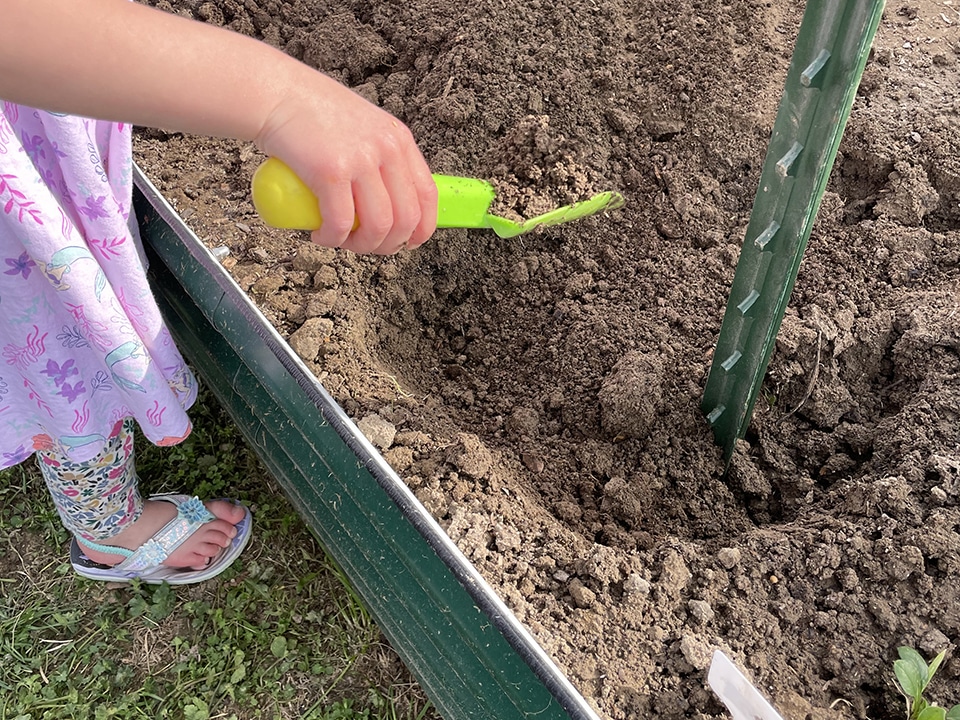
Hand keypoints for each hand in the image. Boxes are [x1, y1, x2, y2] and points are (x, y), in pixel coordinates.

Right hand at [255, 68, 437, 253]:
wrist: (275, 93)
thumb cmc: (311, 113)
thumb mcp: (363, 128)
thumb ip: (378, 158)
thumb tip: (386, 201)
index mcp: (398, 139)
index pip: (428, 195)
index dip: (421, 229)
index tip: (407, 243)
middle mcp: (386, 149)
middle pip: (406, 218)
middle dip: (388, 245)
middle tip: (365, 246)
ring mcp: (361, 159)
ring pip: (378, 226)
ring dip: (361, 247)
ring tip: (341, 241)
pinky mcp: (331, 171)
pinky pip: (340, 223)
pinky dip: (332, 239)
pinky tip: (320, 234)